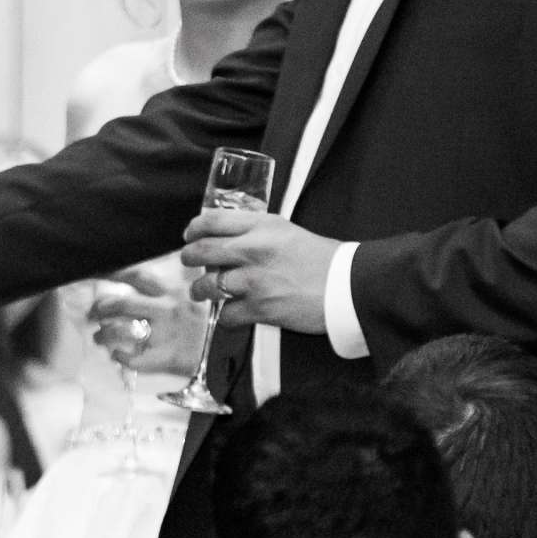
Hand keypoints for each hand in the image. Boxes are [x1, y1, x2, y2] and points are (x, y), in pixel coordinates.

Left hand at [88, 260, 204, 376]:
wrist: (224, 351)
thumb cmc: (206, 324)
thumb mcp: (190, 298)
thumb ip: (168, 289)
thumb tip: (140, 282)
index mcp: (171, 294)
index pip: (136, 276)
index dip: (113, 273)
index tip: (97, 273)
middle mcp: (165, 310)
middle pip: (121, 304)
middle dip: (100, 308)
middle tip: (93, 313)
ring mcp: (162, 335)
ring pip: (120, 331)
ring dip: (103, 334)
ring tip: (99, 337)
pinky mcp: (163, 357)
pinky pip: (132, 358)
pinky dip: (119, 357)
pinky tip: (116, 355)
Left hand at [178, 209, 338, 335]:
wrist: (347, 287)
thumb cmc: (323, 260)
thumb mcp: (287, 231)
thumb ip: (257, 231)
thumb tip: (229, 237)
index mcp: (262, 226)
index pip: (211, 220)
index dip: (193, 228)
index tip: (190, 234)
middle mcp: (253, 250)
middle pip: (201, 251)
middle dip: (189, 258)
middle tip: (189, 262)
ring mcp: (254, 281)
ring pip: (207, 286)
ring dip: (201, 291)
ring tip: (204, 292)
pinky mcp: (260, 309)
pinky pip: (225, 315)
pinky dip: (226, 316)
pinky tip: (233, 312)